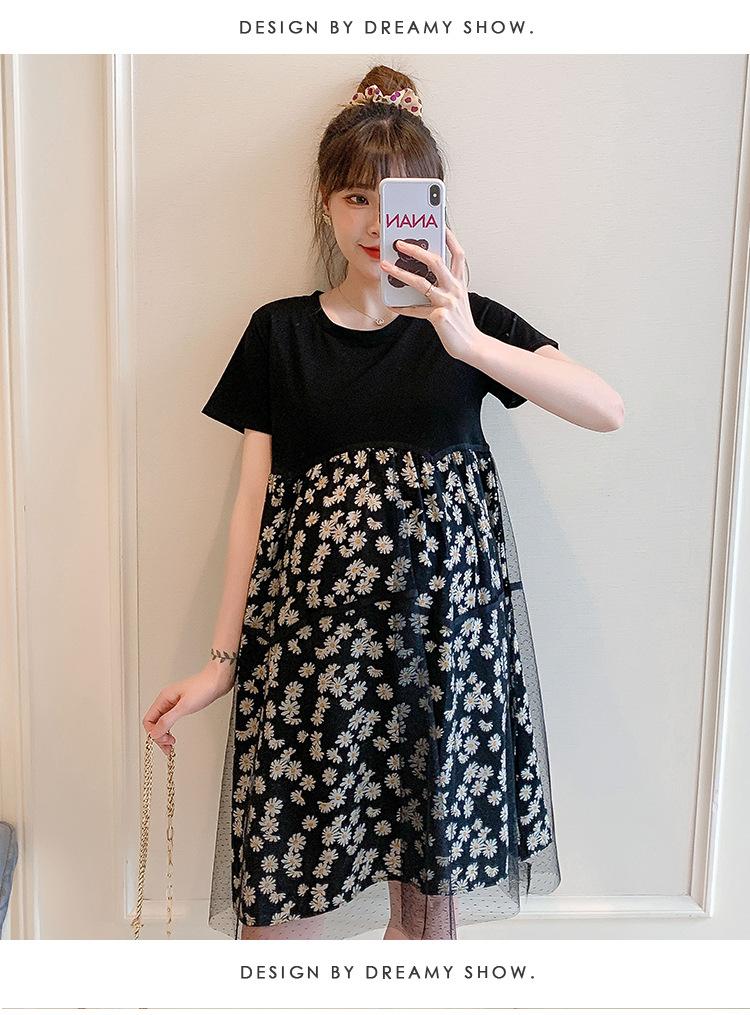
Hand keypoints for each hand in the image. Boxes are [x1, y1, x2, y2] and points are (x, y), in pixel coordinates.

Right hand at [142, 663, 231, 756]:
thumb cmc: (204, 688)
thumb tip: (155, 733)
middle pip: (154, 723)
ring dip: (163, 735)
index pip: (148, 720)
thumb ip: (168, 720)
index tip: (165, 741)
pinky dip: (169, 730)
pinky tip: (173, 736)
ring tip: (170, 746)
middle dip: (159, 736)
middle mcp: (166, 700)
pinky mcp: (181, 705)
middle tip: (169, 747)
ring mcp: (173, 703)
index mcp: (163, 698)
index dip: (154, 733)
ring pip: (161, 723)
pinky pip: (169, 720)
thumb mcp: (185, 706)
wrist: (218, 680)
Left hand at [379, 227, 478, 359]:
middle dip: (416, 250)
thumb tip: (420, 274)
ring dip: (400, 273)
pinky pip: (415, 310)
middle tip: (399, 243)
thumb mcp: (457, 299)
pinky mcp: (439, 317)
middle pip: (436, 262)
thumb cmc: (461, 322)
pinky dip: (402, 307)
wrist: (471, 345)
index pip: (457, 254)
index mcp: (459, 282)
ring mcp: (447, 302)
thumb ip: (444, 286)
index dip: (449, 237)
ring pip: (421, 282)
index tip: (439, 223)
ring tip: (386, 266)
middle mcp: (454, 289)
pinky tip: (392, 303)